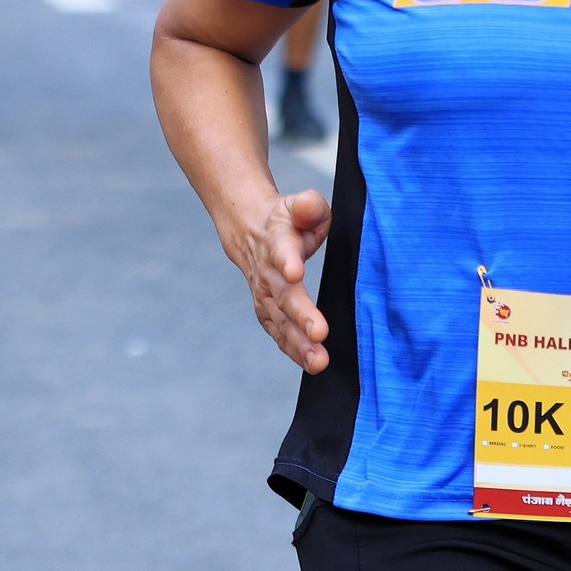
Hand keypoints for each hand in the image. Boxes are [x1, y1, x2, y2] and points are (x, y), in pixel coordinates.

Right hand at [229, 188, 333, 371]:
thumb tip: (310, 206)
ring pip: (281, 321)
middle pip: (283, 295)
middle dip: (301, 314)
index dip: (287, 260)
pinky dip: (294, 350)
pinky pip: (280, 334)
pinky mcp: (268, 312)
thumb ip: (309, 206)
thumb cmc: (287, 221)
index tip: (294, 271)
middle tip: (319, 333)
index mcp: (278, 241)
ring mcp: (265, 295)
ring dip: (299, 343)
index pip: (281, 251)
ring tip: (319, 361)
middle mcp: (268, 272)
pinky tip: (312, 364)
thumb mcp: (300, 205)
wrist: (251, 232)